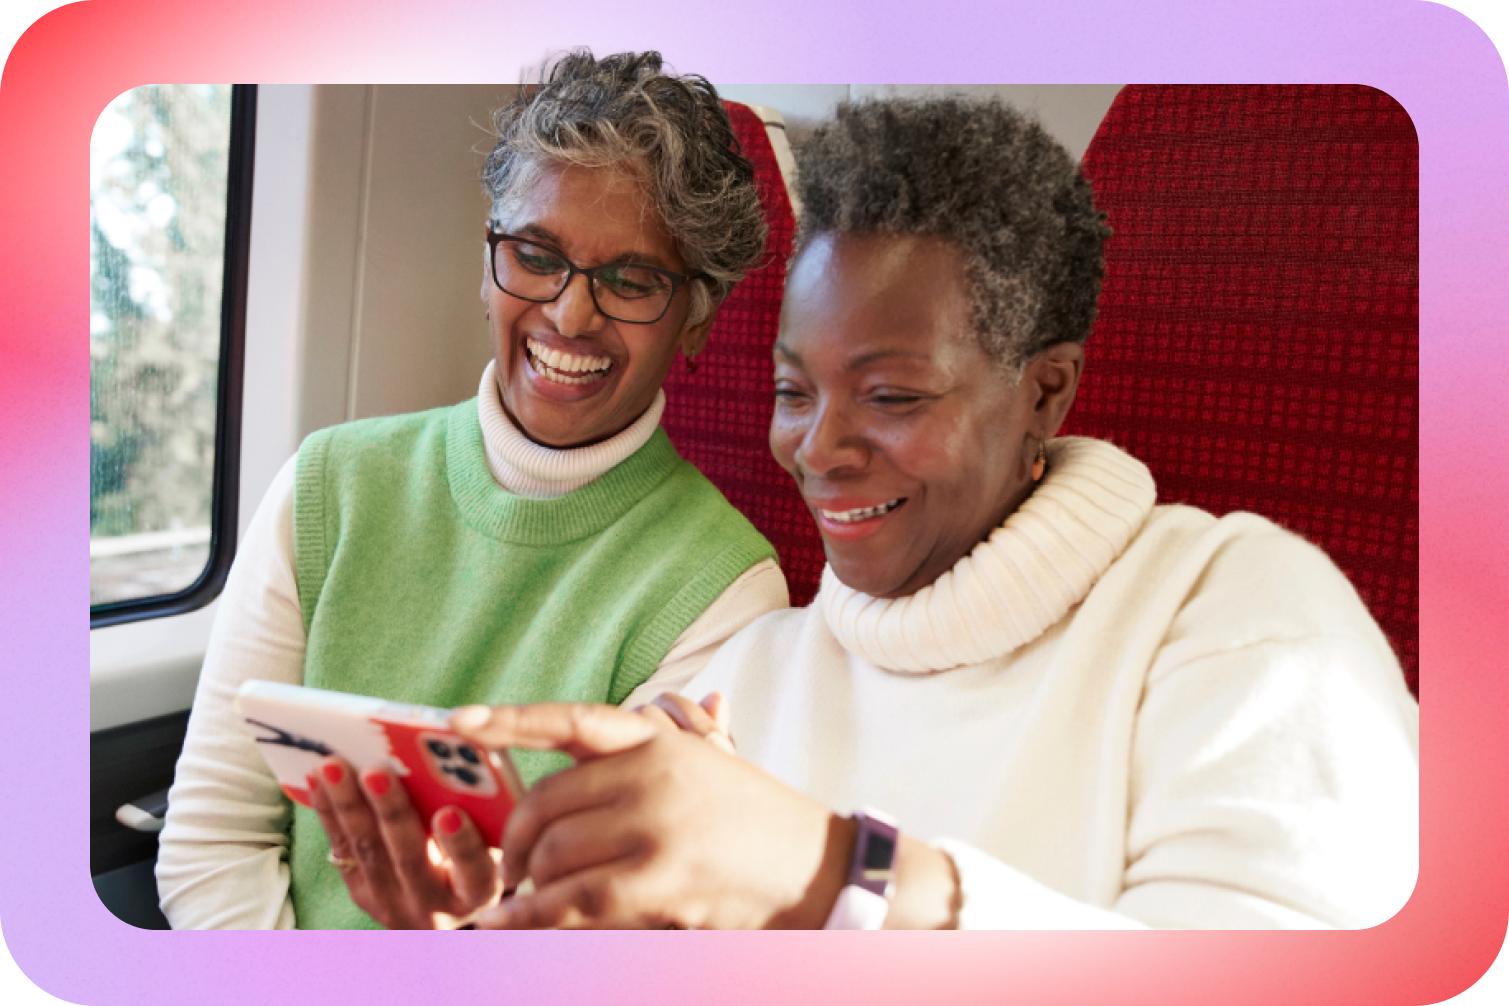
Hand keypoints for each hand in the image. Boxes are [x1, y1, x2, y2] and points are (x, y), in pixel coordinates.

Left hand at [307, 756, 501, 928]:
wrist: (442, 913)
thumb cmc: (475, 863)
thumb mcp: (492, 850)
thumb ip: (482, 820)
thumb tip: (457, 766)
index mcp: (477, 893)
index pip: (473, 872)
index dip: (461, 844)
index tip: (448, 813)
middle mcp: (434, 907)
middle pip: (409, 858)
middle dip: (391, 811)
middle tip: (376, 773)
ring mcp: (392, 904)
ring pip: (367, 851)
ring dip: (348, 805)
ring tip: (334, 766)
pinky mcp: (362, 893)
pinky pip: (342, 851)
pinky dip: (329, 812)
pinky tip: (319, 780)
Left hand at [450, 703, 850, 929]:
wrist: (823, 870)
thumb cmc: (764, 820)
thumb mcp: (723, 764)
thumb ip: (694, 736)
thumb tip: (701, 700)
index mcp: (659, 739)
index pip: (570, 720)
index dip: (509, 720)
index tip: (456, 722)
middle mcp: (652, 771)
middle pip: (544, 804)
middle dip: (515, 843)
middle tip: (509, 869)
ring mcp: (654, 824)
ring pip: (551, 855)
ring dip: (525, 887)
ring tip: (520, 902)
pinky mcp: (658, 878)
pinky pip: (571, 901)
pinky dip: (532, 919)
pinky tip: (511, 926)